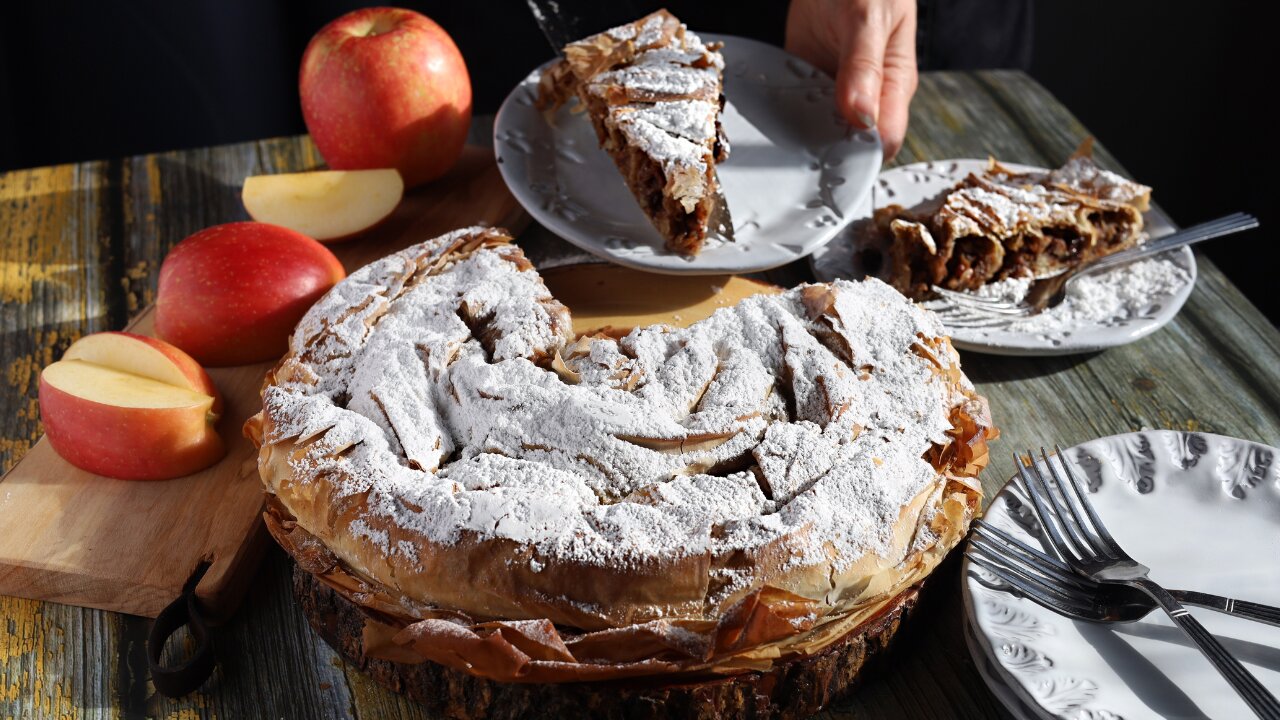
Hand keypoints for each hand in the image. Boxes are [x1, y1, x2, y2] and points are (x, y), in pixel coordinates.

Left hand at [785, 0, 917, 159]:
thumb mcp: (870, 19)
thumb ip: (865, 67)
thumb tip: (862, 117)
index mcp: (894, 86)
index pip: (884, 140)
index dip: (861, 156)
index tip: (834, 159)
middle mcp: (867, 96)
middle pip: (850, 145)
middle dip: (828, 153)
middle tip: (801, 153)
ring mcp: (836, 91)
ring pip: (820, 132)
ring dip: (802, 135)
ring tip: (784, 134)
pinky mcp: (808, 82)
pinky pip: (795, 109)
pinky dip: (784, 115)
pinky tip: (774, 114)